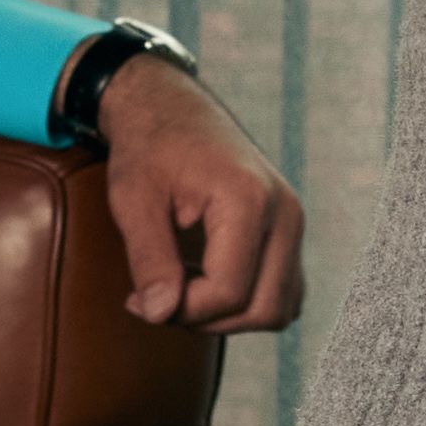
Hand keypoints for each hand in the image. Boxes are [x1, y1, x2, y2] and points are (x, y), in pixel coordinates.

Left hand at [87, 64, 306, 332]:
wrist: (169, 106)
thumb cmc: (148, 148)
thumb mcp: (133, 200)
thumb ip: (148, 259)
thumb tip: (160, 314)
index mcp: (248, 199)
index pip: (228, 292)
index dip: (180, 310)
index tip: (137, 299)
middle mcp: (284, 213)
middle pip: (263, 310)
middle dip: (206, 319)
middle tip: (156, 298)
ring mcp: (292, 222)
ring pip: (279, 308)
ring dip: (227, 316)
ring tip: (179, 289)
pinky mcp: (288, 230)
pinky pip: (283, 292)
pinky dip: (245, 302)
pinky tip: (202, 282)